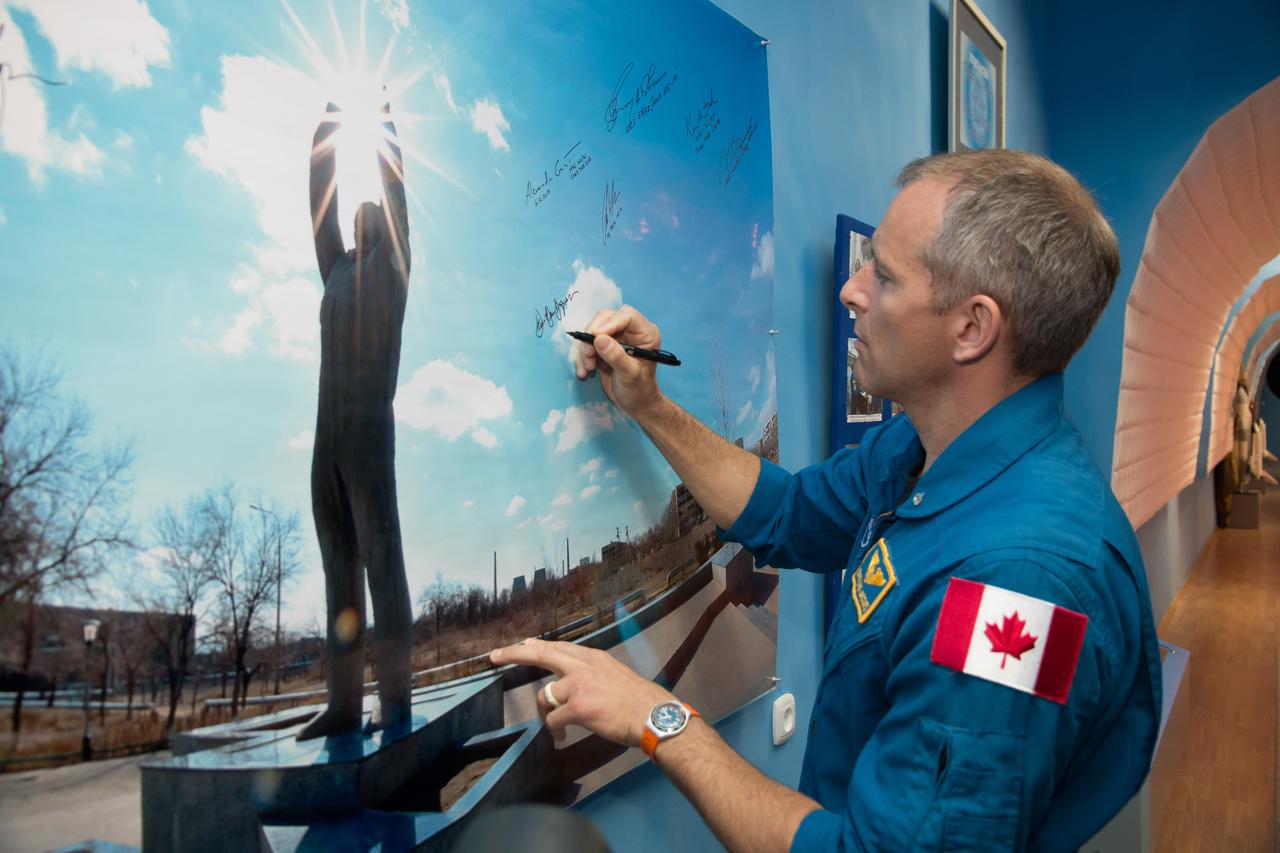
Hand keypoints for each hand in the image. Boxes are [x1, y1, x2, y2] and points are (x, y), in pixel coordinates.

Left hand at [490, 638, 674, 745]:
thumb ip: (596, 676)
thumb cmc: (642, 702)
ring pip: (545, 695)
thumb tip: (579, 686)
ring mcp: (579, 685)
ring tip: (557, 728)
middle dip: (515, 654)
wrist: (654, 716)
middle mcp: (584, 666)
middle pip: (542, 653)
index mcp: (595, 658)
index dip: (538, 646)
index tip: (523, 644)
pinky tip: (563, 737)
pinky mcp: (578, 707)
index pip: (560, 647)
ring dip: (546, 713)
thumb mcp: (617, 676)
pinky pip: (554, 719)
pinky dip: (555, 730)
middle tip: (495, 656)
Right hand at [575, 305, 664, 417]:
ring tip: (588, 368)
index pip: (626, 315)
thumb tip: (599, 339)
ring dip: (585, 348)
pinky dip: (583, 356)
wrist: (635, 403)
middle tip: (589, 356)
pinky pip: (588, 342)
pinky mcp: (604, 346)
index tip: (595, 338)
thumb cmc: (639, 390)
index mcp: (644, 333)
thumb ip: (616, 357)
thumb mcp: (629, 375)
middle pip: (605, 318)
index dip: (609, 323)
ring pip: (593, 329)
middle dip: (592, 336)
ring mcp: (616, 337)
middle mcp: (630, 331)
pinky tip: (584, 372)